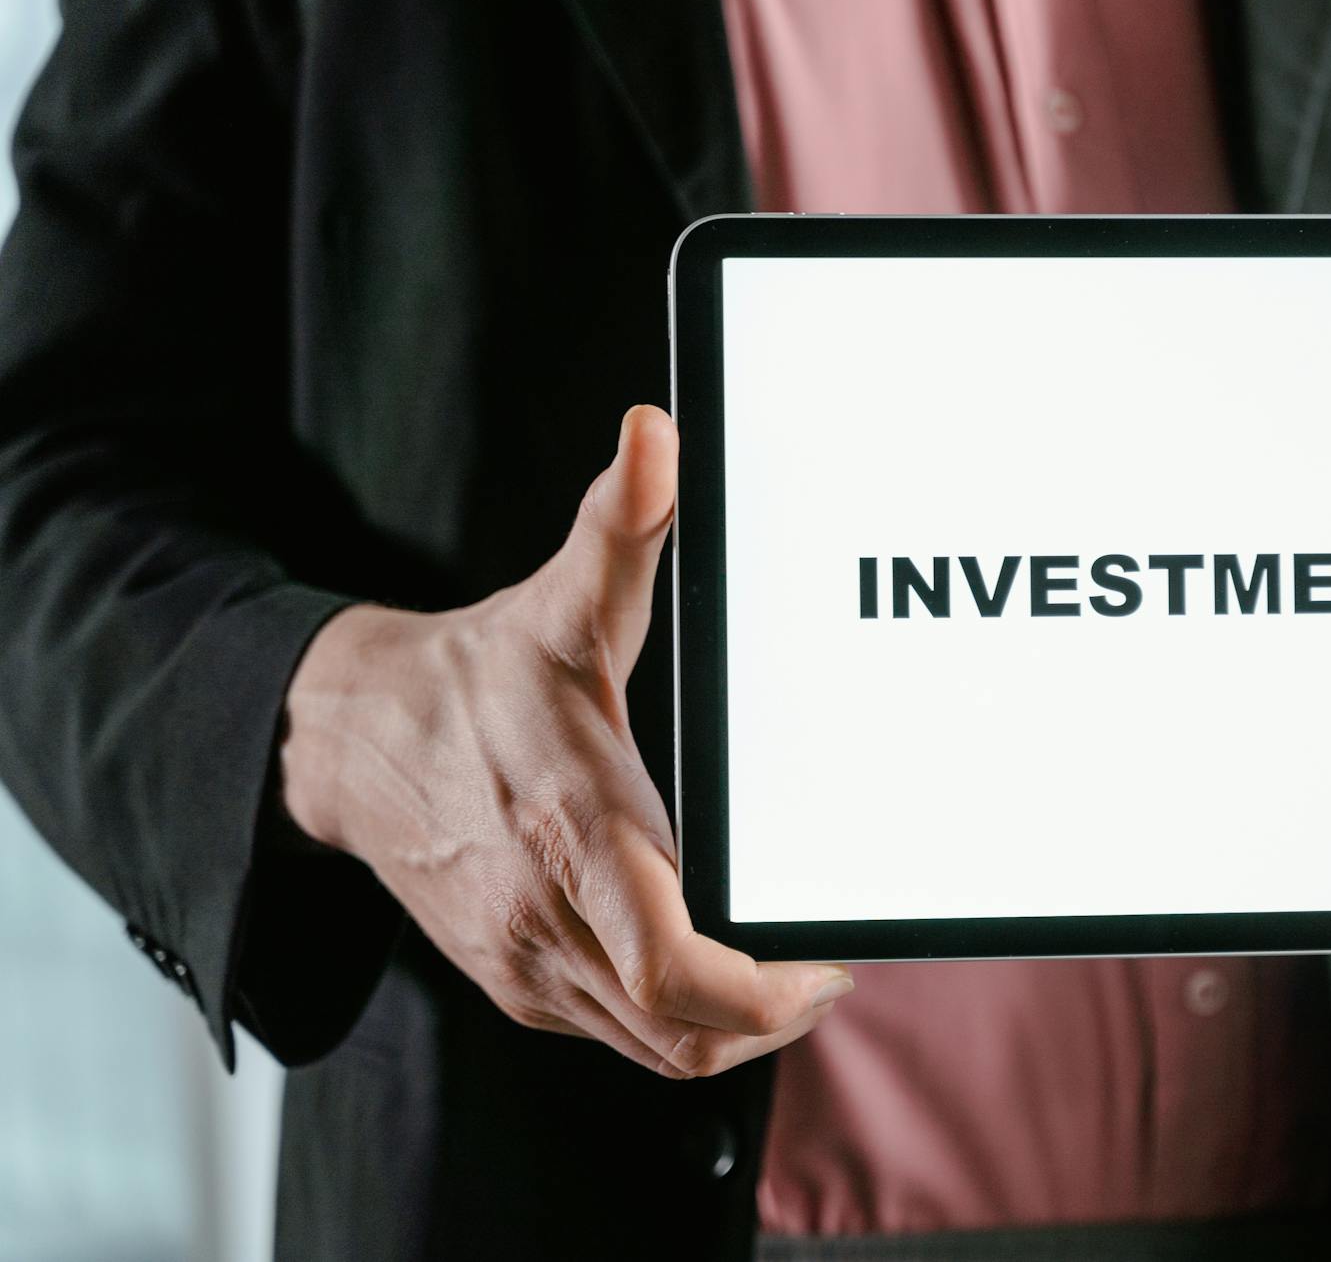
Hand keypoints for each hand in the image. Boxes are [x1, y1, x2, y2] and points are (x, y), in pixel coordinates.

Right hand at [279, 406, 852, 1076]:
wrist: (346, 740)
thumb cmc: (475, 676)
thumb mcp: (557, 602)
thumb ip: (619, 528)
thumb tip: (658, 435)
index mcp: (573, 830)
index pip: (675, 967)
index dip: (764, 993)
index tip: (826, 964)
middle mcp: (546, 917)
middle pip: (682, 1034)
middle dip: (772, 1020)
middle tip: (825, 972)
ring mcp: (524, 962)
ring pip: (652, 1052)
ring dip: (730, 1031)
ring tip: (787, 977)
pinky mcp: (511, 981)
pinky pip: (613, 1038)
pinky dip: (675, 1025)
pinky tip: (713, 973)